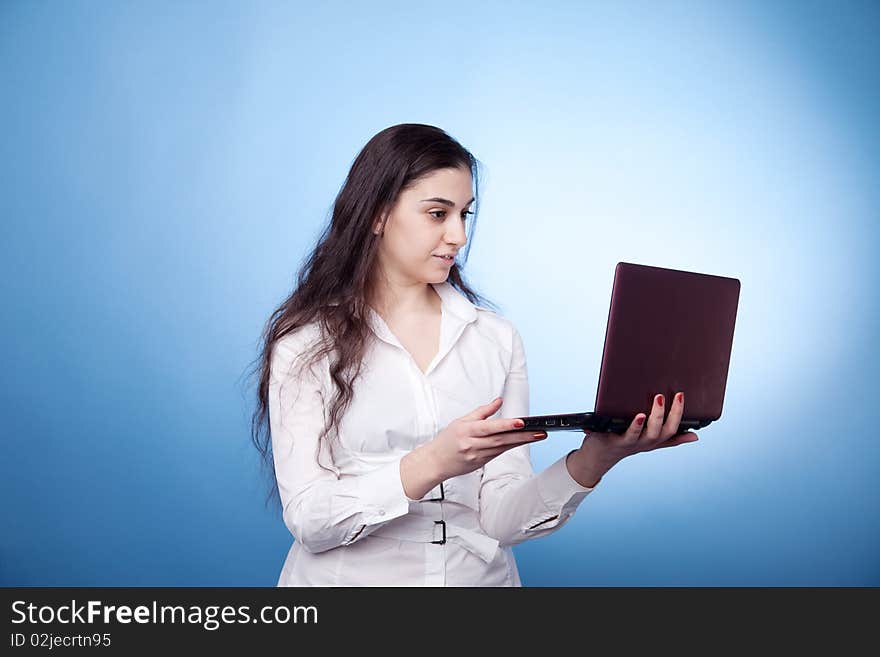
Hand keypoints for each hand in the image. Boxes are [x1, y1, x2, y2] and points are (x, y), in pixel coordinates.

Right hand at [426, 397, 547, 479]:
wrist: (435, 462)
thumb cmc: (447, 440)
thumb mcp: (461, 421)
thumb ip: (481, 411)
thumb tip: (498, 401)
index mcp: (466, 430)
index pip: (489, 427)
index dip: (506, 425)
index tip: (521, 423)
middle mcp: (472, 444)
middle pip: (501, 439)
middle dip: (523, 436)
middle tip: (540, 431)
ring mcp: (477, 456)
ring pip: (503, 447)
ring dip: (521, 441)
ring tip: (537, 435)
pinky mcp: (481, 463)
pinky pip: (499, 453)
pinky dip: (511, 447)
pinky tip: (522, 442)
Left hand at [566, 392, 698, 486]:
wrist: (599, 455)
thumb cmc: (625, 442)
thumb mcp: (649, 440)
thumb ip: (671, 438)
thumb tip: (695, 436)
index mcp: (653, 440)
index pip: (672, 429)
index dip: (679, 414)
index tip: (681, 395)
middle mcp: (645, 442)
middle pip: (663, 431)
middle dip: (671, 413)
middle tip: (674, 394)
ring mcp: (631, 442)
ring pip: (649, 433)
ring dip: (656, 417)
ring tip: (659, 399)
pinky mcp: (616, 442)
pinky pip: (628, 435)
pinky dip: (635, 426)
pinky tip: (639, 416)